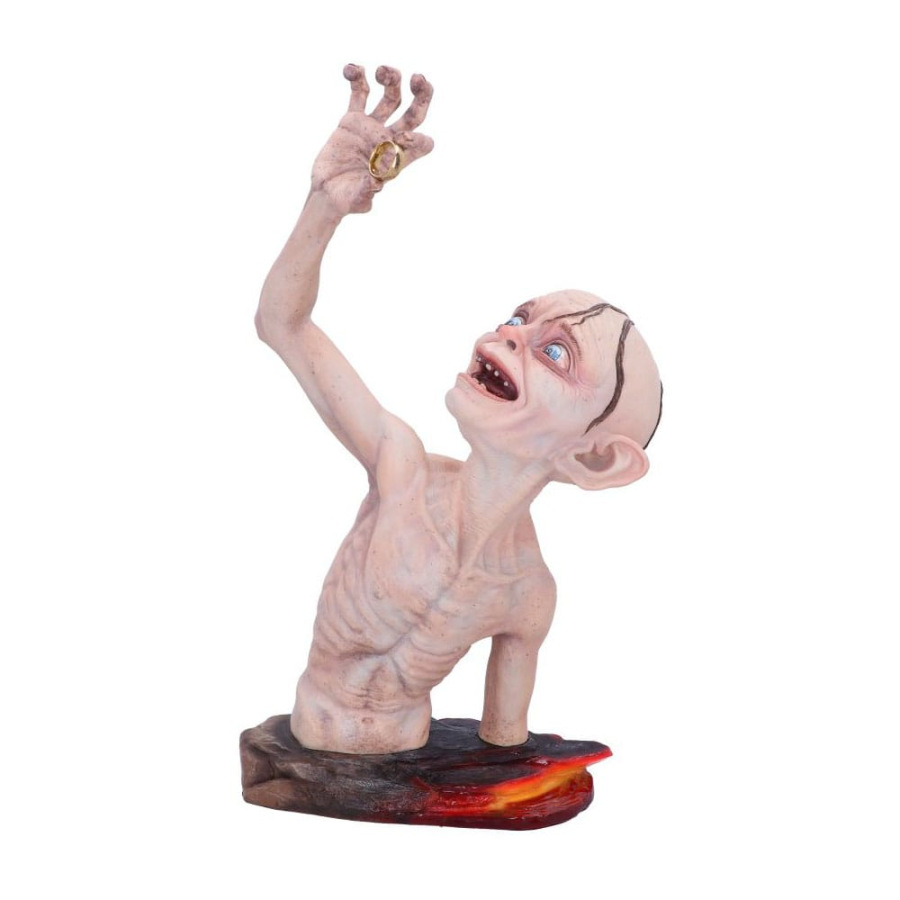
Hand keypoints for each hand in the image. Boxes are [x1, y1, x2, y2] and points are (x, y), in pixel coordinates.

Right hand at [311, 64, 433, 215]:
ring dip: (392, 79)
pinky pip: (360, 93)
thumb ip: (366, 192)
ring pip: (391, 96)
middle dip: (422, 95)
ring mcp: (373, 126)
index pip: (421, 143)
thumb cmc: (346, 201)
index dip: (418, 138)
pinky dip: (358, 78)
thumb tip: (375, 183)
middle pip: (415, 112)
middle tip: (419, 78)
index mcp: (398, 159)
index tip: (403, 137)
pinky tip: (350, 69)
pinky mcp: (354, 119)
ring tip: (381, 71)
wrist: (327, 192)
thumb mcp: (357, 200)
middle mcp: (390, 139)